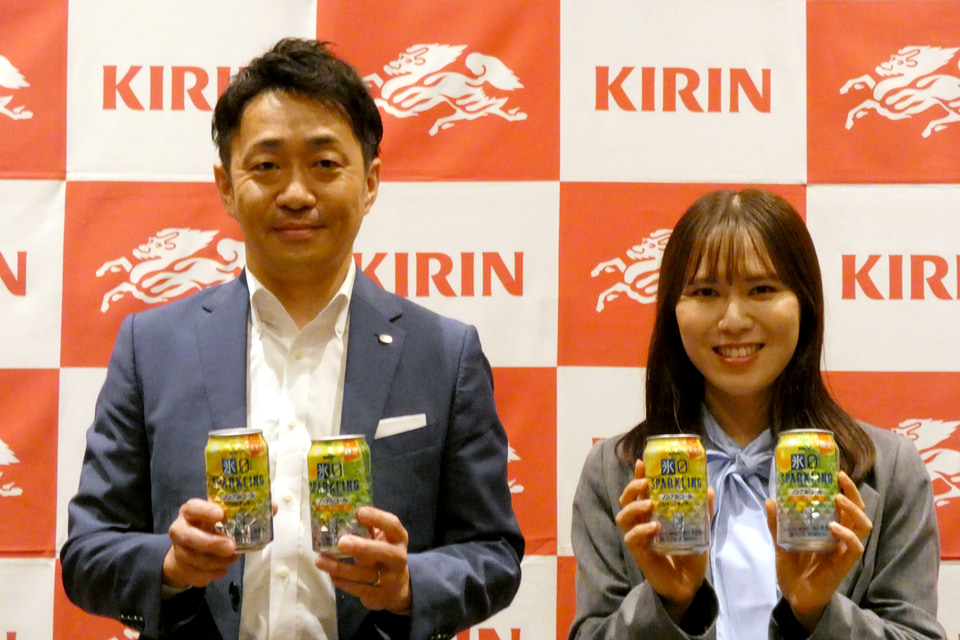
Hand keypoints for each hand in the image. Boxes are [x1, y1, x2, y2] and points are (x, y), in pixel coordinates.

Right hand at [163, 499, 238, 588]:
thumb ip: (235, 513)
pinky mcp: (180, 568)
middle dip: (211, 543)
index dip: (205, 511)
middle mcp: (179, 529)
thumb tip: (264, 510)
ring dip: (217, 561)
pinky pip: (196, 574)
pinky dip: (212, 573)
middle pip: (189, 537)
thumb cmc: (208, 526)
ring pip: (194, 558)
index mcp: (189, 511)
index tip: (221, 514)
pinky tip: (222, 570)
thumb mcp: (218, 516)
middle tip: (231, 546)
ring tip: (233, 558)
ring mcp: (178, 550)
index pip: (193, 508)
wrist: (188, 548)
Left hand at [315, 506, 411, 614]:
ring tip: (320, 560)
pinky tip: (330, 573)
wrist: (397, 589)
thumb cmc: (383, 554)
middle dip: (361, 547)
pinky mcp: (377, 596)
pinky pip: (356, 588)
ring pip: (364, 574)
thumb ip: (369, 529)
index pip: (392, 525)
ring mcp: (389, 579)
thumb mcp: (382, 540)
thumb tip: (342, 514)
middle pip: (382, 552)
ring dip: (339, 567)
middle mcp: (397, 558)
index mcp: (398, 539)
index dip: (377, 518)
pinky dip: (341, 581)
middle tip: (341, 542)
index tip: (359, 512)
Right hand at [616, 460, 712, 622]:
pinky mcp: (639, 552)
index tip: (642, 462)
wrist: (689, 582)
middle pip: (626, 499)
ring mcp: (639, 537)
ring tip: (649, 504)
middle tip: (645, 483)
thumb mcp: (700, 529)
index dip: (638, 475)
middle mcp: (642, 521)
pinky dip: (641, 530)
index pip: (641, 490)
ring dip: (634, 507)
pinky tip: (654, 527)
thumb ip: (703, 511)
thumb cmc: (690, 552)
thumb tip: (709, 490)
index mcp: (653, 512)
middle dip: (632, 487)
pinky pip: (631, 538)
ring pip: (623, 516)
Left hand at [765, 471, 872, 629]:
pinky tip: (834, 528)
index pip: (843, 504)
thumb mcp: (781, 542)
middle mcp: (840, 536)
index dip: (844, 488)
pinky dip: (847, 535)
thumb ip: (777, 524)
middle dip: (853, 493)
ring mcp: (844, 550)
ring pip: (863, 526)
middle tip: (840, 478)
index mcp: (828, 528)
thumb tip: (770, 500)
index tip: (836, 471)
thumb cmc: (792, 569)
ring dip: (853, 510)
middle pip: (858, 511)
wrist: (794, 597)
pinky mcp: (844, 565)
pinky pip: (855, 548)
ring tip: (837, 499)